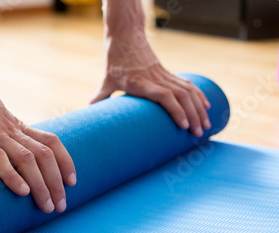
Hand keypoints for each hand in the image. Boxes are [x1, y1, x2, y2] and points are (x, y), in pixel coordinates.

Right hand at [0, 64, 76, 212]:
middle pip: (45, 155)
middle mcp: (12, 131)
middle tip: (61, 207)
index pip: (52, 142)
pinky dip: (11, 176)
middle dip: (56, 183)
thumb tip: (12, 157)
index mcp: (18, 127)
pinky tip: (22, 192)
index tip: (72, 182)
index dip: (66, 162)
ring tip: (47, 206)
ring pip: (27, 159)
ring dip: (41, 185)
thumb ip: (5, 135)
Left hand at [90, 28, 210, 136]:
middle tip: (199, 134)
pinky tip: (207, 106)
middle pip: (181, 96)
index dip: (175, 109)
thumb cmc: (115, 60)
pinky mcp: (168, 73)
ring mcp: (164, 74)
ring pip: (188, 91)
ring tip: (206, 126)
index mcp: (140, 82)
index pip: (163, 95)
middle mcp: (156, 78)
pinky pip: (188, 84)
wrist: (126, 36)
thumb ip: (100, 95)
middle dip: (193, 116)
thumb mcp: (106, 79)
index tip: (183, 125)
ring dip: (199, 109)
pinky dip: (199, 95)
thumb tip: (88, 111)